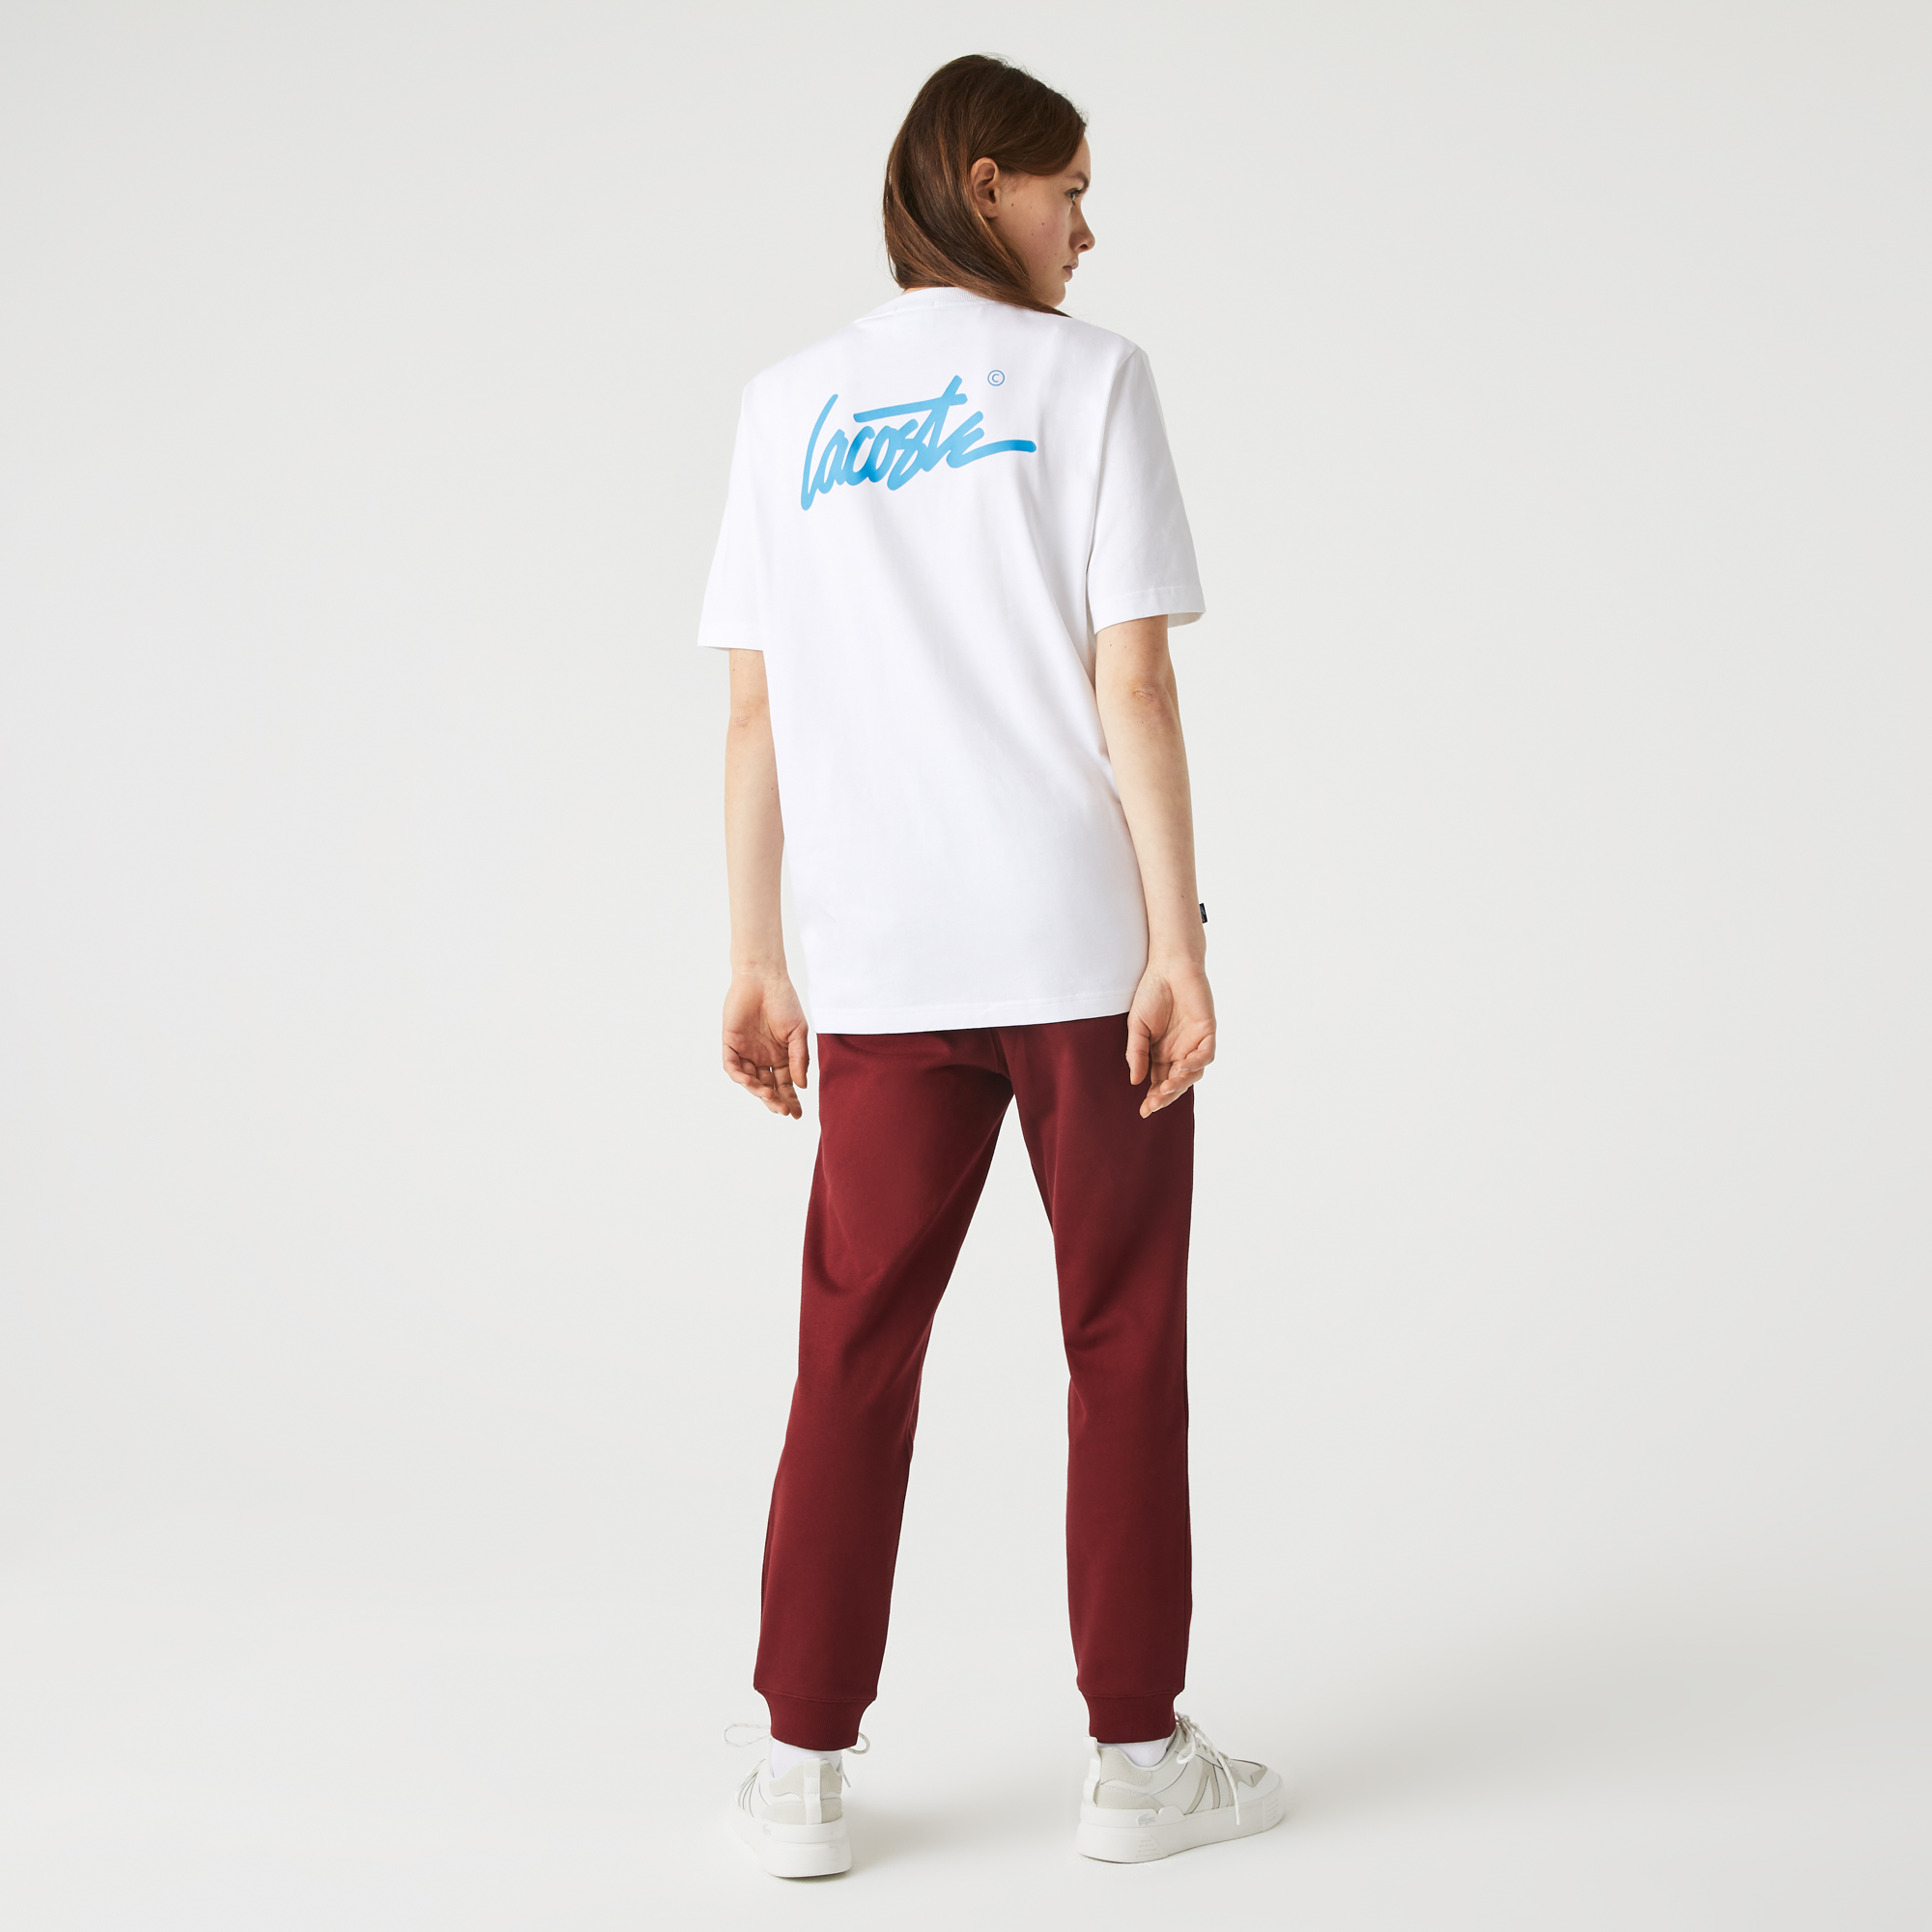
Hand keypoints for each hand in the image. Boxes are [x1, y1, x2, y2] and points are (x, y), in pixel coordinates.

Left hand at [722, 971, 809, 1118]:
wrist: (764, 978)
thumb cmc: (784, 1001)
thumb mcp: (798, 1032)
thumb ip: (799, 1059)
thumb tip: (801, 1086)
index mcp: (781, 1056)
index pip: (785, 1084)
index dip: (791, 1100)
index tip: (797, 1114)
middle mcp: (763, 1057)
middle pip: (768, 1086)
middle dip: (775, 1100)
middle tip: (783, 1110)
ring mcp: (747, 1052)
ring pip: (750, 1080)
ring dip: (758, 1091)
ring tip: (769, 1096)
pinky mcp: (731, 1044)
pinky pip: (733, 1066)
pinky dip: (740, 1077)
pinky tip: (751, 1082)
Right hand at [1126, 957, 1215, 1117]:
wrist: (1168, 966)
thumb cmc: (1151, 993)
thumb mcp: (1136, 1026)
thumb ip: (1136, 1053)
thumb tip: (1135, 1081)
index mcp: (1160, 1052)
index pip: (1158, 1081)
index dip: (1153, 1097)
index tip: (1144, 1111)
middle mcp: (1178, 1051)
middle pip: (1175, 1082)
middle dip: (1166, 1096)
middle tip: (1154, 1104)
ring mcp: (1194, 1043)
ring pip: (1193, 1073)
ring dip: (1181, 1083)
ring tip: (1166, 1087)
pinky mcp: (1207, 1032)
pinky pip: (1206, 1055)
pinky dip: (1195, 1064)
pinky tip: (1182, 1068)